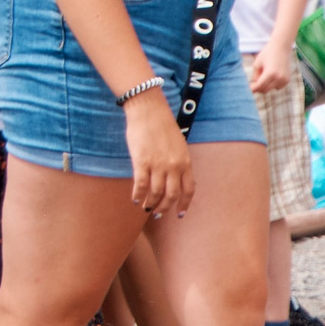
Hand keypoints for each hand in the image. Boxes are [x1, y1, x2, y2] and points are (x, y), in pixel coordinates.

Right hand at [123, 96, 193, 216]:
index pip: (189, 190)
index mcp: (186, 163)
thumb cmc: (162, 127)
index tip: (179, 214)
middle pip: (171, 195)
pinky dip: (138, 194)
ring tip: (146, 208)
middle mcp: (174, 166)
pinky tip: (135, 199)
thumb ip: (179, 163)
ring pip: (156, 193)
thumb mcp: (179, 147)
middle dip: (165, 207)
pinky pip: (141, 185)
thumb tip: (173, 180)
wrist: (148, 111)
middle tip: (158, 213)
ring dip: (150, 203)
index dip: (184, 204)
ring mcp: (158, 165)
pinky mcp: (142, 161)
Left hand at [247, 42, 290, 94]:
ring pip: (272, 89)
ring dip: (266, 85)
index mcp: (270, 73)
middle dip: (259, 88)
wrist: (281, 47)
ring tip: (264, 76)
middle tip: (254, 84)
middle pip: (265, 89)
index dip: (253, 89)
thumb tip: (256, 85)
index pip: (260, 86)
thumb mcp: (257, 63)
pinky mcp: (287, 79)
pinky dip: (273, 84)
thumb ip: (255, 75)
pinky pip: (278, 87)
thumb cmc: (267, 53)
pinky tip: (272, 76)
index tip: (249, 89)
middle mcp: (279, 78)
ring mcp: (284, 79)